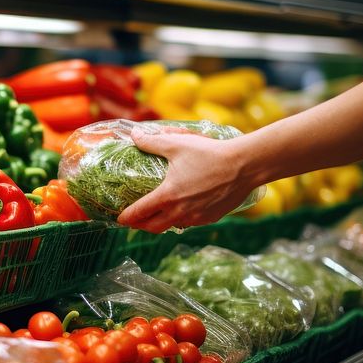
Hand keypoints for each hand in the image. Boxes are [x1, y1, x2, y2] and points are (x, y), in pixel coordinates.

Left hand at [116, 128, 255, 232]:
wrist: (243, 166)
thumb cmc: (209, 153)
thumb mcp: (176, 144)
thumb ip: (151, 142)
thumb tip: (134, 135)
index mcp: (167, 196)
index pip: (139, 213)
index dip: (126, 217)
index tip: (118, 218)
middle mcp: (179, 212)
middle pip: (152, 228)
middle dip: (140, 226)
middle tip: (133, 221)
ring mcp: (196, 217)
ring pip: (172, 227)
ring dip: (160, 223)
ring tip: (156, 215)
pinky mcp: (210, 218)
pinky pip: (190, 223)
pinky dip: (180, 220)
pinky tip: (180, 211)